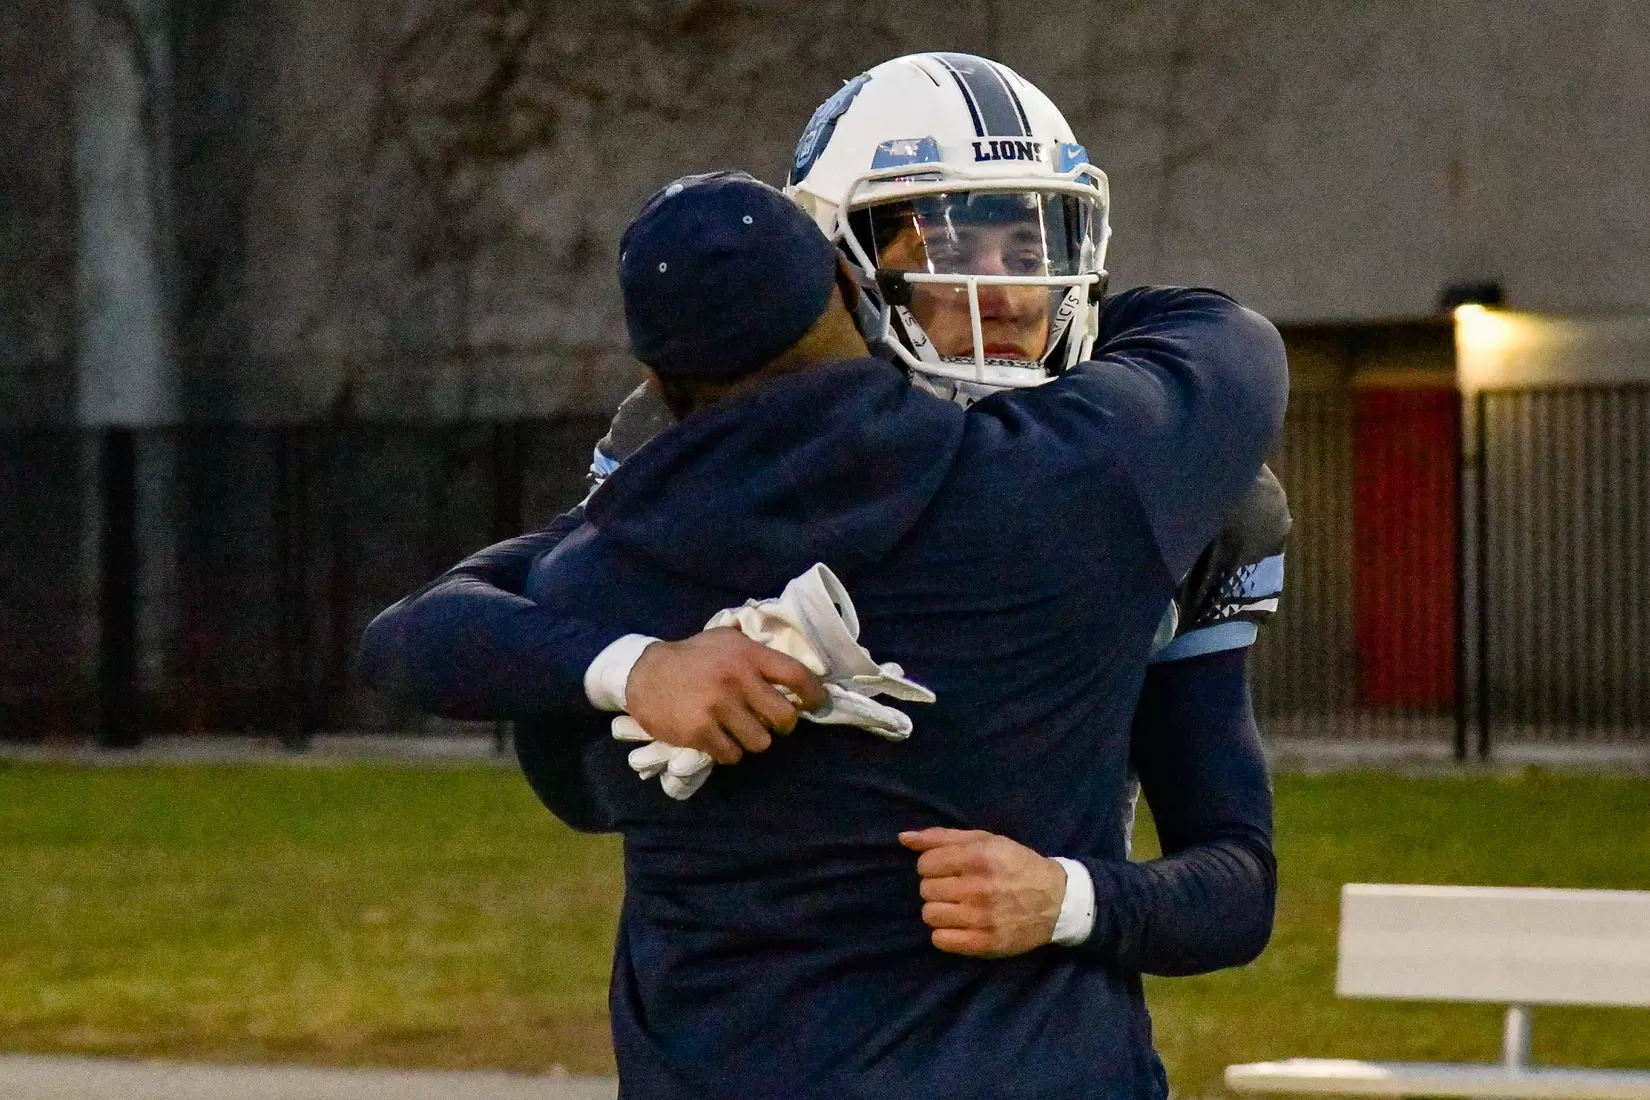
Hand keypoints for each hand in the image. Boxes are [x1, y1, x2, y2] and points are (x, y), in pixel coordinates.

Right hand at [625, 627, 827, 765]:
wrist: (643, 675)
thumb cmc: (690, 657)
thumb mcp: (722, 639)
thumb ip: (752, 647)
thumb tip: (784, 651)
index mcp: (748, 655)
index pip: (796, 675)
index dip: (814, 694)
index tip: (815, 704)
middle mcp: (737, 680)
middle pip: (785, 718)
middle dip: (783, 725)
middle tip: (771, 723)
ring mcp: (719, 708)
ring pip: (761, 742)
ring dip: (753, 740)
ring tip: (739, 731)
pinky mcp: (700, 732)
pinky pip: (732, 755)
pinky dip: (729, 751)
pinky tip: (718, 740)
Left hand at [899, 828, 1066, 957]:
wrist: (1057, 901)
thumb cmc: (1016, 865)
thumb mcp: (985, 841)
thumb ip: (941, 837)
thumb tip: (903, 838)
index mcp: (978, 857)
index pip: (925, 864)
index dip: (933, 866)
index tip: (948, 869)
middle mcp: (978, 887)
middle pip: (925, 890)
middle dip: (937, 886)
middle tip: (957, 887)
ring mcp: (981, 918)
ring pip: (929, 915)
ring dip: (939, 910)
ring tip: (958, 906)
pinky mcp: (985, 943)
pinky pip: (940, 940)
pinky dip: (946, 933)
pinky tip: (961, 924)